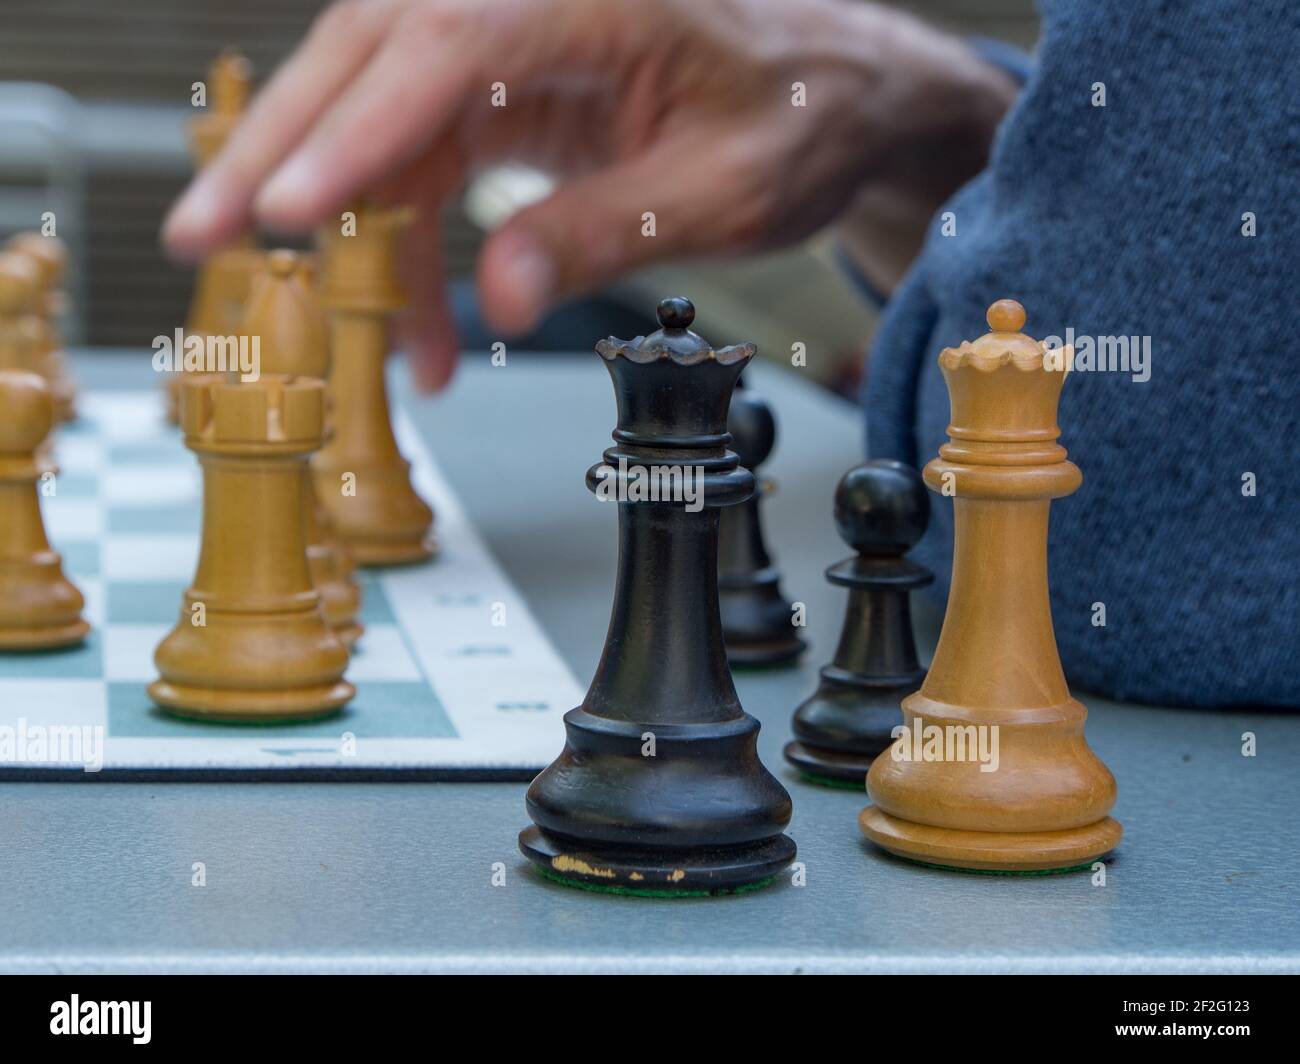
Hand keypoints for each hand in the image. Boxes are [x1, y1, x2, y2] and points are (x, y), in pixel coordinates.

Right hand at [163, 0, 1014, 388]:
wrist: (842, 92)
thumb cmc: (803, 117)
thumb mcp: (722, 191)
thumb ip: (605, 231)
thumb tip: (499, 297)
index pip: (442, 49)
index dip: (357, 133)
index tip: (292, 211)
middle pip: (370, 58)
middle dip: (283, 153)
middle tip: (205, 235)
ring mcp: (510, 39)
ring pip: (378, 109)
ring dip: (341, 218)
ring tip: (325, 317)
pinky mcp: (507, 86)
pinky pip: (424, 155)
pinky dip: (409, 242)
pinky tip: (419, 323)